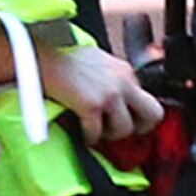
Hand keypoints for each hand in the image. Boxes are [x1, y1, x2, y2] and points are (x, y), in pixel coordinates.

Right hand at [36, 41, 162, 145]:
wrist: (42, 57)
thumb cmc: (64, 60)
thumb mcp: (98, 61)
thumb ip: (113, 78)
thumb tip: (118, 98)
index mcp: (125, 71)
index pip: (148, 99)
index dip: (139, 115)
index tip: (129, 121)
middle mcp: (123, 81)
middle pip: (153, 113)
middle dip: (140, 128)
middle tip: (122, 131)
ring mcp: (109, 93)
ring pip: (125, 129)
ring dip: (110, 135)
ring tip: (97, 131)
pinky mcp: (91, 104)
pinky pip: (97, 133)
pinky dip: (89, 138)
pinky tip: (82, 135)